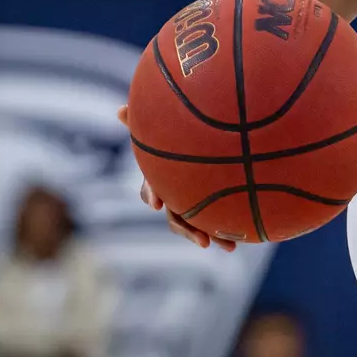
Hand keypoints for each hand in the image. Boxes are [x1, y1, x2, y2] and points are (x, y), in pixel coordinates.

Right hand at [117, 106, 235, 252]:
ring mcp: (192, 203)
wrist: (207, 142)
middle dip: (187, 229)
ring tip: (227, 247)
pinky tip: (238, 243)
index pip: (152, 190)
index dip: (154, 195)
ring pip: (195, 225)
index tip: (158, 202)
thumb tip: (119, 109)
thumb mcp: (164, 127)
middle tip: (203, 241)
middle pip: (176, 216)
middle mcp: (175, 195)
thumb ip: (143, 120)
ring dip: (209, 237)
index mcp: (163, 178)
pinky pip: (213, 223)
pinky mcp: (209, 207)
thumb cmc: (179, 133)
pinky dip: (224, 232)